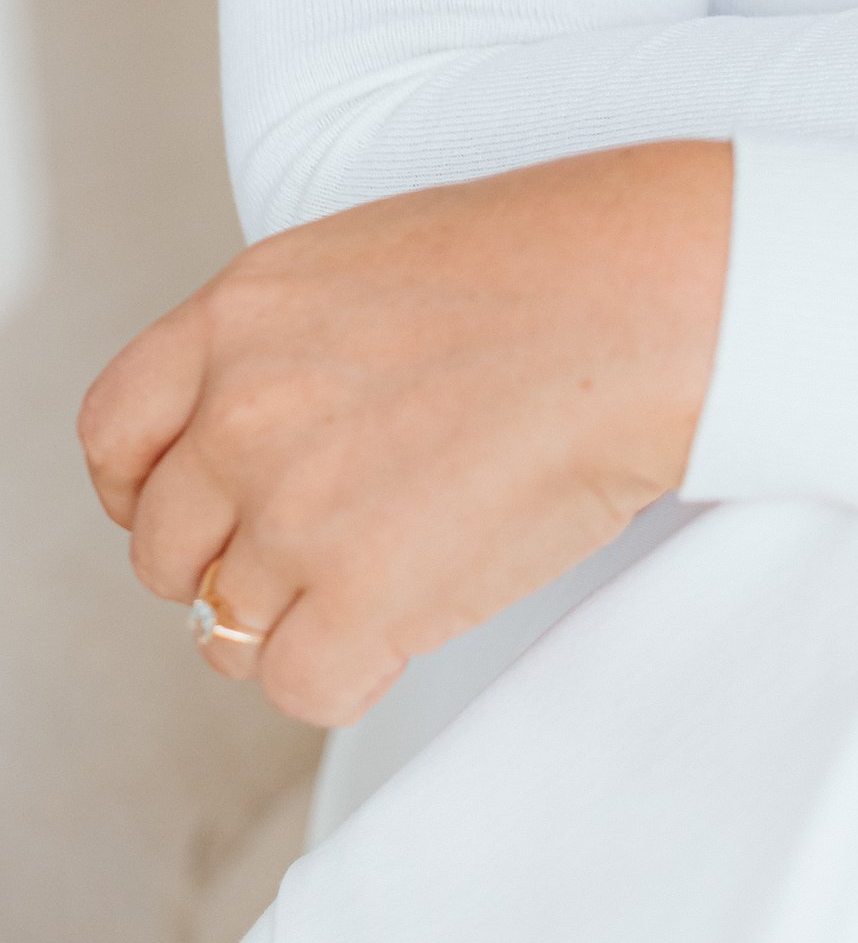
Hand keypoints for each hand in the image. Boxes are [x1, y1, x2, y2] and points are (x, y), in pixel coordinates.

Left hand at [78, 142, 731, 726]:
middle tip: (329, 542)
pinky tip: (414, 614)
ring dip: (304, 613)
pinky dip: (351, 670)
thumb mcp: (373, 256)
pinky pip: (300, 685)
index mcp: (242, 310)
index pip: (113, 434)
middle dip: (234, 559)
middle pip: (165, 548)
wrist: (658, 300)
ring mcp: (295, 506)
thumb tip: (254, 444)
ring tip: (400, 560)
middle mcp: (244, 407)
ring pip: (230, 627)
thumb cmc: (558, 264)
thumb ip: (285, 344)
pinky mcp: (362, 594)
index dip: (148, 487)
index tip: (201, 505)